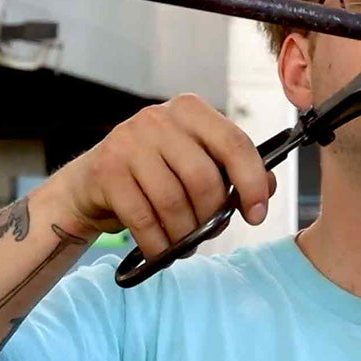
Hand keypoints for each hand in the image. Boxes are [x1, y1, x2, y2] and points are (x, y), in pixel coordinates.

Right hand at [52, 94, 277, 257]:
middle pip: (203, 178)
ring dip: (185, 234)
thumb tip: (267, 187)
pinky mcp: (106, 170)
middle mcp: (159, 119)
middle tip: (210, 231)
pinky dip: (158, 243)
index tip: (257, 214)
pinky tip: (162, 249)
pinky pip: (143, 219)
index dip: (252, 183)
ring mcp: (128, 141)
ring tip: (186, 243)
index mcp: (191, 111)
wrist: (92, 184)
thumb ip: (236, 171)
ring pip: (173, 201)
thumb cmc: (155, 173)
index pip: (234, 143)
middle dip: (212, 216)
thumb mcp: (197, 162)